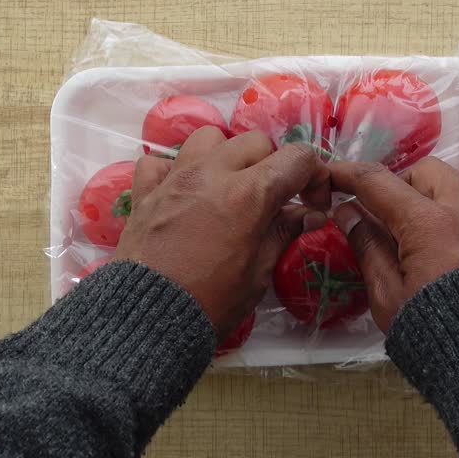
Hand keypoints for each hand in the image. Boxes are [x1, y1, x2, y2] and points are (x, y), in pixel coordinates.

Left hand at [116, 127, 329, 337]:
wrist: (148, 318)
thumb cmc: (211, 302)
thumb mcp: (259, 273)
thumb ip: (283, 233)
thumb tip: (309, 214)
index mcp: (249, 193)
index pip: (296, 158)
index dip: (313, 176)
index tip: (311, 202)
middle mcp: (212, 173)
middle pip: (255, 142)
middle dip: (273, 164)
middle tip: (273, 199)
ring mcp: (175, 178)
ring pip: (208, 138)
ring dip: (226, 155)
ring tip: (228, 187)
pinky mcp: (145, 191)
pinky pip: (160, 161)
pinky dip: (175, 170)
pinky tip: (184, 193)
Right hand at [329, 157, 458, 331]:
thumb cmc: (437, 337)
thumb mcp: (388, 297)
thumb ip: (368, 247)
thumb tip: (349, 213)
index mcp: (429, 224)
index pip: (380, 183)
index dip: (350, 175)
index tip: (334, 175)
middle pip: (427, 171)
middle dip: (400, 183)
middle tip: (385, 215)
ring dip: (434, 195)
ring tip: (420, 229)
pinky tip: (451, 248)